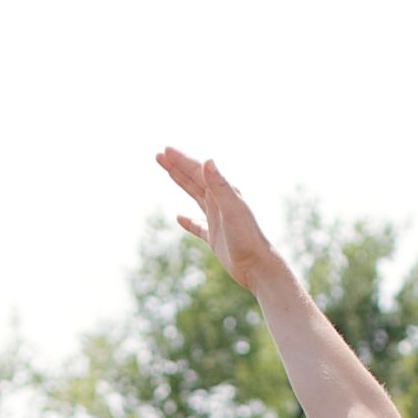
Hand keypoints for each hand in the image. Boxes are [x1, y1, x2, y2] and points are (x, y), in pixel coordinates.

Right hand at [155, 149, 294, 296]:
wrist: (257, 266)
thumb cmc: (247, 237)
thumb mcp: (232, 209)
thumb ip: (220, 186)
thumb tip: (207, 161)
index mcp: (224, 193)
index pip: (198, 171)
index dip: (181, 160)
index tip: (164, 150)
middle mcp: (220, 203)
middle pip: (194, 180)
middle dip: (177, 167)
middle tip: (159, 155)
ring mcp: (217, 219)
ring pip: (195, 196)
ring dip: (181, 183)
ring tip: (168, 172)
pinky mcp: (215, 237)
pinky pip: (197, 226)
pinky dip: (188, 221)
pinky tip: (179, 218)